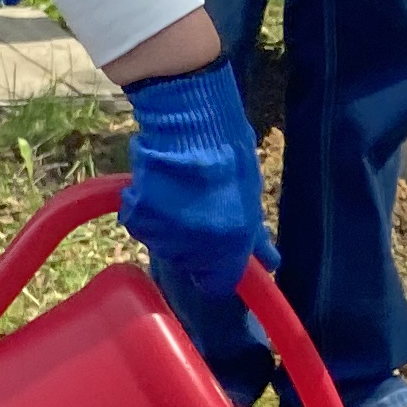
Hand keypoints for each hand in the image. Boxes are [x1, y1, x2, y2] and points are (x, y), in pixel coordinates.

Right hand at [118, 59, 264, 288]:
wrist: (189, 122)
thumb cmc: (229, 153)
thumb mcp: (250, 197)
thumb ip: (255, 236)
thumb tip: (270, 263)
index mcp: (228, 247)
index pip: (218, 284)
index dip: (219, 270)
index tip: (219, 254)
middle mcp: (194, 251)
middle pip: (190, 265)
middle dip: (195, 247)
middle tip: (199, 210)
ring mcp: (162, 236)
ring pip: (165, 246)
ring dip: (170, 229)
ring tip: (179, 193)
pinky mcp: (136, 218)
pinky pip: (142, 225)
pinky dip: (147, 212)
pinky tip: (158, 188)